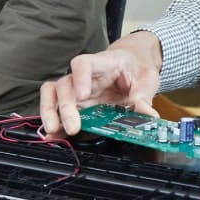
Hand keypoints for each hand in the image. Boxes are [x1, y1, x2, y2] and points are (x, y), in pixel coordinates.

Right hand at [38, 30, 163, 136]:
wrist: (132, 66)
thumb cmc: (135, 68)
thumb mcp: (147, 79)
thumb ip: (144, 96)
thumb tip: (147, 114)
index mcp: (102, 64)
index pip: (83, 64)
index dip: (80, 78)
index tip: (83, 96)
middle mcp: (84, 76)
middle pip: (65, 85)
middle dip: (66, 107)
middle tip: (73, 126)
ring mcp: (76, 89)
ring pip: (53, 94)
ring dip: (51, 112)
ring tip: (55, 131)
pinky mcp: (75, 103)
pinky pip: (57, 108)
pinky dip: (54, 121)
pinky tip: (54, 135)